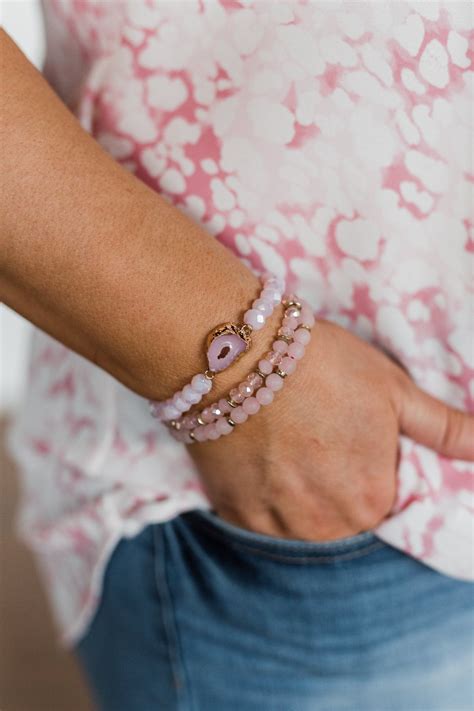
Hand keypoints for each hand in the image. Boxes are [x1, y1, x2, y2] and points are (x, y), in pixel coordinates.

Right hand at [190, 319, 473, 539]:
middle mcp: (327, 525)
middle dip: (331, 486)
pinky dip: (261, 493)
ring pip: (299, 522)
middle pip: (339, 516)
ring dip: (295, 494)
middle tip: (312, 436)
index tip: (343, 435)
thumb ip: (444, 429)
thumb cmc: (324, 366)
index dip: (363, 466)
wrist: (237, 354)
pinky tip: (259, 455)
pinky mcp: (234, 514)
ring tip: (283, 445)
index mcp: (372, 500)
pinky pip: (260, 518)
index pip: (380, 500)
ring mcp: (276, 524)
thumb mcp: (394, 390)